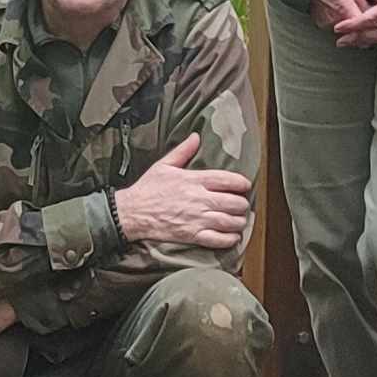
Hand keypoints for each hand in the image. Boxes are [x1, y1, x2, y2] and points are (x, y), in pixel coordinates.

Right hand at [117, 133, 254, 254]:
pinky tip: (232, 236)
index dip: (242, 183)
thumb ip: (183, 151)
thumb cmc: (147, 188)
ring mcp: (197, 219)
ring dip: (239, 222)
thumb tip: (195, 137)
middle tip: (241, 205)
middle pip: (235, 203)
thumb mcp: (164, 165)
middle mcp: (200, 199)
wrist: (132, 212)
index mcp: (194, 180)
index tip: (244, 186)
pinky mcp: (193, 235)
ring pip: (231, 222)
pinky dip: (230, 239)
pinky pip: (219, 240)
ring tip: (239, 220)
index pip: (228, 180)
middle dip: (242, 204)